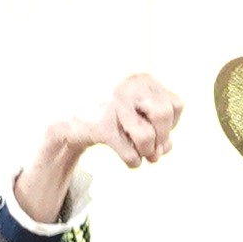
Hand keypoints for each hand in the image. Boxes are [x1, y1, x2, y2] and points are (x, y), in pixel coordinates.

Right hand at [57, 73, 183, 170]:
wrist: (67, 119)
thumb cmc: (109, 115)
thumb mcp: (137, 113)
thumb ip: (157, 128)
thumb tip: (164, 150)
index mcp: (141, 79)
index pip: (175, 105)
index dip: (172, 124)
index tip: (156, 129)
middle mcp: (128, 87)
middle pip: (164, 116)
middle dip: (162, 138)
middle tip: (152, 147)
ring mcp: (113, 106)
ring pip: (147, 137)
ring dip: (147, 152)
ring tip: (140, 153)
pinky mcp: (101, 126)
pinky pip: (130, 154)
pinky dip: (133, 162)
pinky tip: (129, 160)